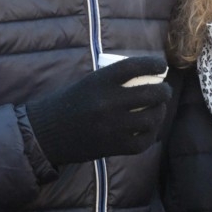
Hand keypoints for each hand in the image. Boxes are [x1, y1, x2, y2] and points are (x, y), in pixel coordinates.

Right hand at [25, 55, 170, 165]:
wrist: (46, 133)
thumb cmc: (68, 103)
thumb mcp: (88, 83)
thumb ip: (113, 80)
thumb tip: (145, 76)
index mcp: (99, 81)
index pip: (134, 66)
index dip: (153, 64)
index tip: (161, 65)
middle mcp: (107, 102)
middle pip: (150, 94)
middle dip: (164, 92)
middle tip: (164, 91)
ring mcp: (112, 126)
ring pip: (150, 119)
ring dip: (160, 113)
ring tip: (158, 110)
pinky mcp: (112, 147)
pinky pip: (142, 141)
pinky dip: (151, 134)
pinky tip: (150, 129)